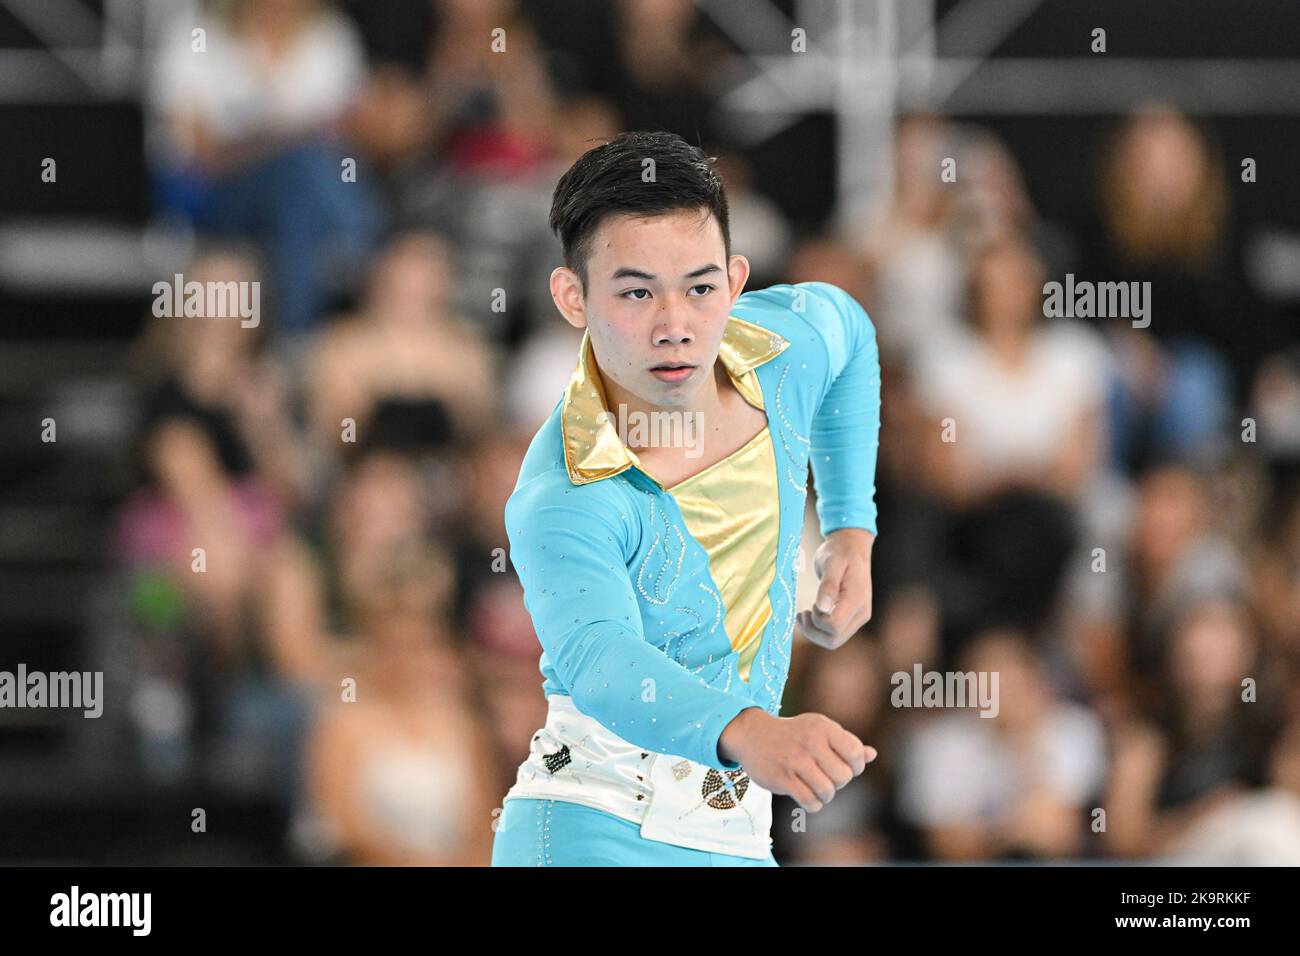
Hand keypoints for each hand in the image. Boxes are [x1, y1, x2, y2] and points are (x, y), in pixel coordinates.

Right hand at [719, 707, 876, 812]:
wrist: (752, 734)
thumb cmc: (793, 734)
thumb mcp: (819, 730)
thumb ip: (845, 743)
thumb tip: (873, 755)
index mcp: (823, 727)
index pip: (855, 753)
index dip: (856, 767)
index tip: (846, 768)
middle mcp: (810, 741)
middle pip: (843, 777)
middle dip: (839, 783)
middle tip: (827, 779)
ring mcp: (795, 760)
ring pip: (827, 791)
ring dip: (826, 796)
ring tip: (818, 790)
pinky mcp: (782, 777)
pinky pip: (809, 801)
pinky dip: (813, 804)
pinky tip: (808, 797)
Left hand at [795, 528, 874, 648]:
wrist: (852, 548)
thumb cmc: (840, 552)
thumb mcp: (831, 562)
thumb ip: (828, 585)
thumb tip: (822, 607)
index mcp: (856, 599)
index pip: (834, 626)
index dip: (817, 619)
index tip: (811, 604)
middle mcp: (861, 613)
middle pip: (833, 639)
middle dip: (812, 630)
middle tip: (801, 613)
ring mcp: (858, 617)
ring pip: (833, 641)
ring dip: (814, 633)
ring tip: (803, 615)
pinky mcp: (852, 618)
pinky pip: (834, 634)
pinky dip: (819, 630)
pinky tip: (812, 614)